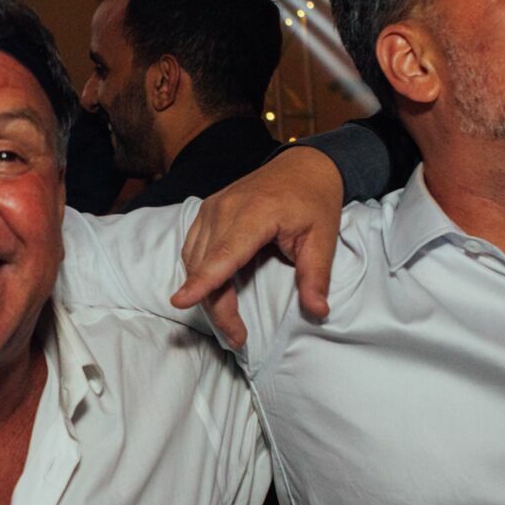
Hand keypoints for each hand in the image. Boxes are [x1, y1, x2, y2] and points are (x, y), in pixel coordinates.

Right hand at [170, 147, 344, 348]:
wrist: (303, 167)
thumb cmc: (314, 202)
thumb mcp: (324, 239)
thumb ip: (317, 277)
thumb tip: (318, 312)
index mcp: (256, 213)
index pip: (223, 254)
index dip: (203, 281)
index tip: (181, 301)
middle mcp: (225, 208)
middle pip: (206, 266)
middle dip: (216, 306)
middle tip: (238, 337)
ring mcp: (211, 207)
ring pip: (194, 260)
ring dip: (205, 293)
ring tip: (230, 321)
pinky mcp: (207, 211)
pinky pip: (192, 248)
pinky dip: (199, 273)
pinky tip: (214, 290)